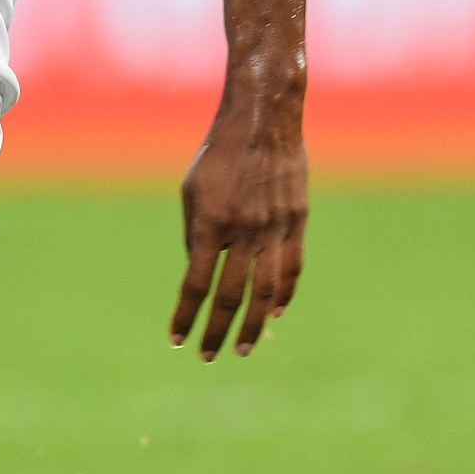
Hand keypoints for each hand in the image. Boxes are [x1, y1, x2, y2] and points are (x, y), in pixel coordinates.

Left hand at [170, 91, 306, 359]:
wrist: (263, 118)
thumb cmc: (219, 154)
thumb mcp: (192, 191)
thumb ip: (195, 235)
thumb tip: (201, 275)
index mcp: (211, 223)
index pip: (196, 284)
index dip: (186, 315)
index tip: (176, 339)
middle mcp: (244, 230)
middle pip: (230, 297)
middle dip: (218, 331)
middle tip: (209, 355)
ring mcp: (275, 227)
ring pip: (266, 291)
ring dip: (252, 325)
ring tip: (243, 348)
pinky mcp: (298, 221)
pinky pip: (292, 268)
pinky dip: (283, 295)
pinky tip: (273, 313)